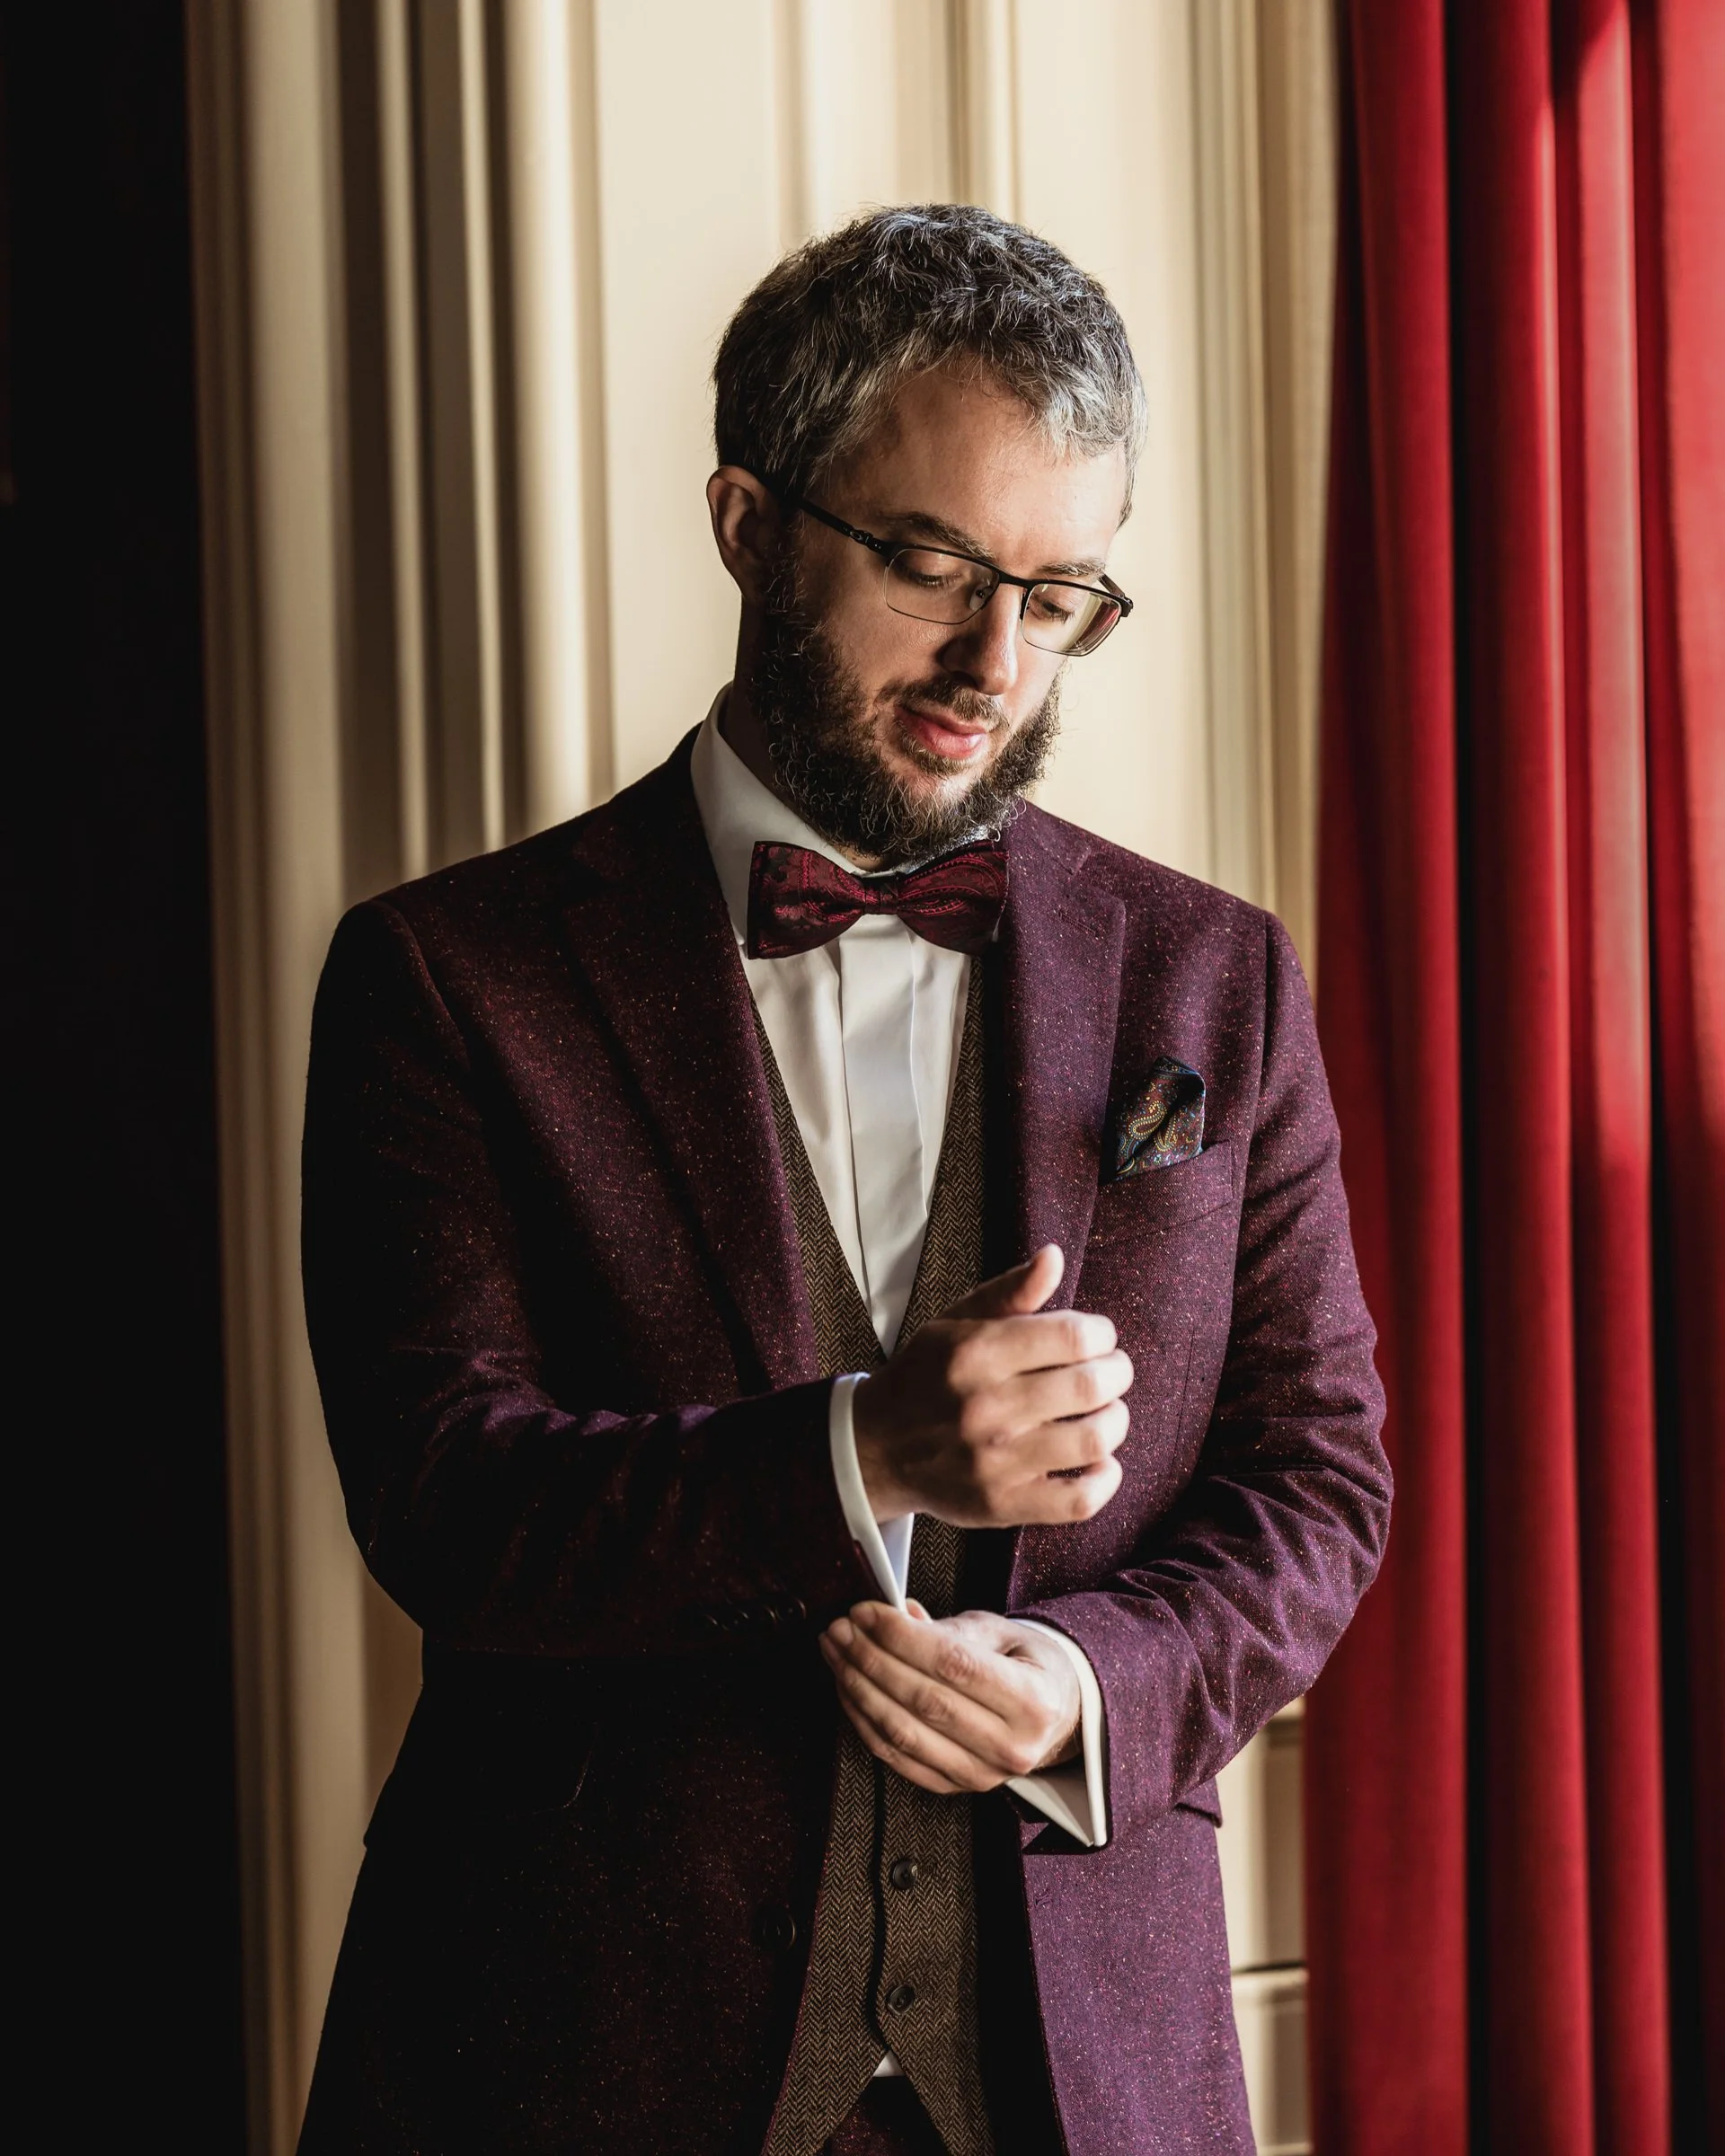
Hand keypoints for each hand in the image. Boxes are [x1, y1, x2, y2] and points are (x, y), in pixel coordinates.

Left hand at [819, 1600, 1080, 1794]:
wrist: (1055, 1716)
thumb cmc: (1027, 1666)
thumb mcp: (1002, 1633)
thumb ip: (950, 1628)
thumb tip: (898, 1615)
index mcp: (1033, 1699)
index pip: (953, 1665)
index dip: (901, 1637)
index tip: (866, 1612)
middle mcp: (1012, 1746)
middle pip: (923, 1700)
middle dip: (871, 1659)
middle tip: (840, 1629)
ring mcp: (982, 1775)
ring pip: (903, 1733)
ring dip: (859, 1689)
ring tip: (836, 1654)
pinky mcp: (954, 1788)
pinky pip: (896, 1758)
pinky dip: (864, 1721)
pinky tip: (848, 1689)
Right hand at [851, 1243, 1130, 1528]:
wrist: (876, 1447)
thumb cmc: (928, 1375)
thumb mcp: (956, 1321)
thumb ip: (1010, 1291)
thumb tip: (1054, 1258)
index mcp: (975, 1352)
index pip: (1074, 1337)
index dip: (1101, 1334)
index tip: (1096, 1338)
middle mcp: (984, 1406)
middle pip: (1090, 1386)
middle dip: (1116, 1373)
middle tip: (1111, 1372)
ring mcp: (993, 1461)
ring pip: (1094, 1440)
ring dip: (1115, 1421)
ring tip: (1105, 1412)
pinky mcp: (1001, 1505)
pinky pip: (1078, 1500)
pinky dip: (1104, 1479)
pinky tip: (1100, 1461)